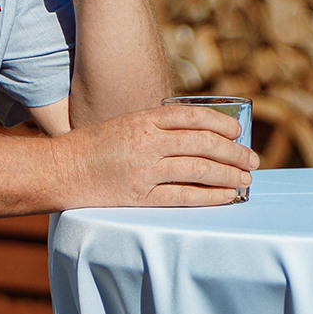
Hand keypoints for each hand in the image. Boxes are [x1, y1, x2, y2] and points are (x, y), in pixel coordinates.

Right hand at [66, 103, 253, 206]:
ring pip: (199, 170)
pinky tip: (227, 197)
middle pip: (203, 144)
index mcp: (144, 119)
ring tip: (246, 180)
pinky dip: (210, 196)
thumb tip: (200, 135)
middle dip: (234, 152)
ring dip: (228, 175)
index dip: (221, 123)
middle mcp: (147, 142)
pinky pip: (184, 196)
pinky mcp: (139, 197)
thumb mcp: (126, 124)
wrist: (60, 170)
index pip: (193, 116)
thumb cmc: (94, 146)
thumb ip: (157, 127)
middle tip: (252, 160)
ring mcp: (144, 170)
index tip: (238, 131)